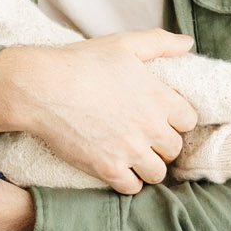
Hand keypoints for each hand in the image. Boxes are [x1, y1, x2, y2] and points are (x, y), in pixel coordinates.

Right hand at [0, 32, 199, 193]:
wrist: (42, 88)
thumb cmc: (82, 63)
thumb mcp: (123, 44)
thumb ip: (159, 42)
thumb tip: (187, 43)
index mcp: (158, 97)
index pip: (188, 121)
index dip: (175, 119)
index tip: (160, 117)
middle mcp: (150, 127)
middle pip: (174, 149)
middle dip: (162, 144)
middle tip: (144, 137)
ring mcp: (130, 151)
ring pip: (157, 173)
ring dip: (148, 166)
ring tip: (133, 156)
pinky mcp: (107, 169)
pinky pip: (132, 187)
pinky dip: (128, 181)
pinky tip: (118, 168)